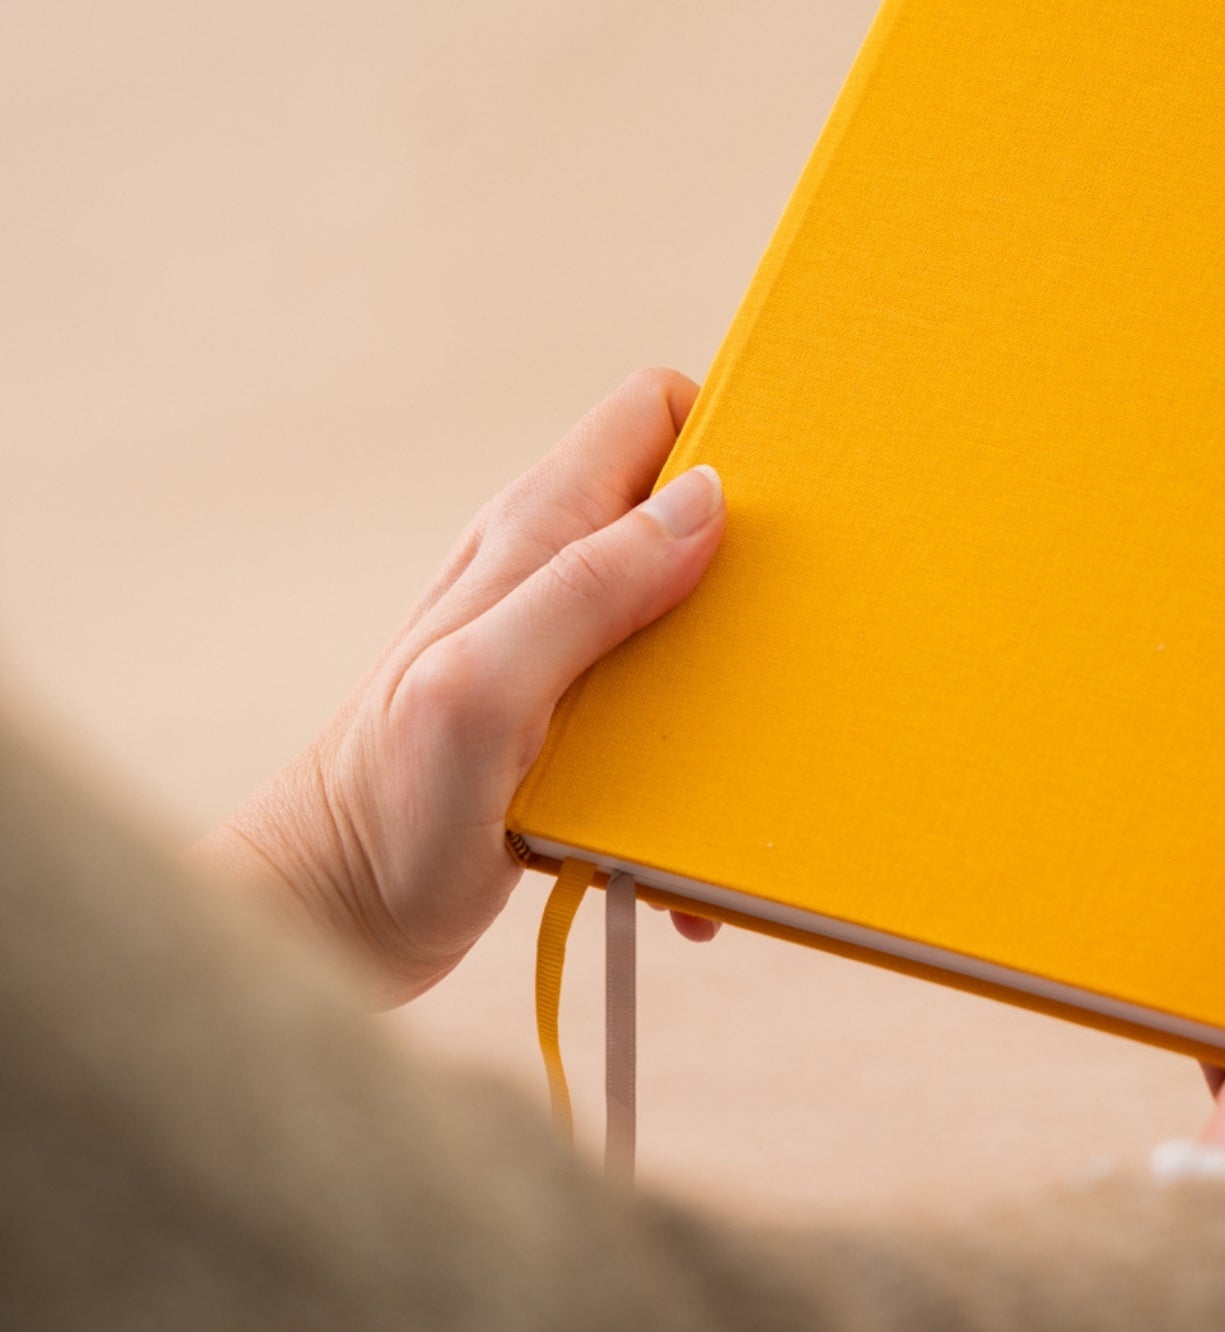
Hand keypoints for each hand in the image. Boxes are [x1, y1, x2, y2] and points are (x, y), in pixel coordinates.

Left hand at [197, 369, 726, 1003]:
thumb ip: (587, 588)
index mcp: (537, 532)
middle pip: (687, 507)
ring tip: (749, 743)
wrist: (328, 918)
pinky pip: (668, 699)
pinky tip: (691, 825)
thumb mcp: (486, 689)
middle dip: (751, 557)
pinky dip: (698, 750)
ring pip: (690, 606)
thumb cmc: (388, 807)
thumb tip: (704, 501)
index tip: (784, 504)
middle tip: (789, 631)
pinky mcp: (574, 715)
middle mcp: (553, 570)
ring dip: (732, 672)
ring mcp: (565, 642)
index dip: (724, 434)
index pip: (653, 412)